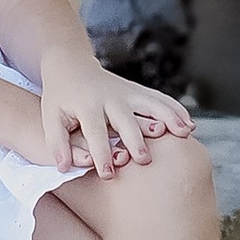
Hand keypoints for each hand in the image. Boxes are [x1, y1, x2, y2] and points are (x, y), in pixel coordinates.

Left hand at [40, 50, 194, 177]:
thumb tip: (62, 167)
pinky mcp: (136, 90)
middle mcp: (109, 97)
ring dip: (168, 118)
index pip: (95, 132)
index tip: (108, 174)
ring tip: (184, 133)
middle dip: (135, 139)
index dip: (101, 153)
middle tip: (144, 160)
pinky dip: (174, 109)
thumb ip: (56, 142)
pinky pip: (159, 99)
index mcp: (87, 105)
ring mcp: (126, 92)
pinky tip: (189, 123)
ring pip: (150, 104)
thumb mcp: (50, 117)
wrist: (70, 65)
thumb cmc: (59, 97)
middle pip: (125, 119)